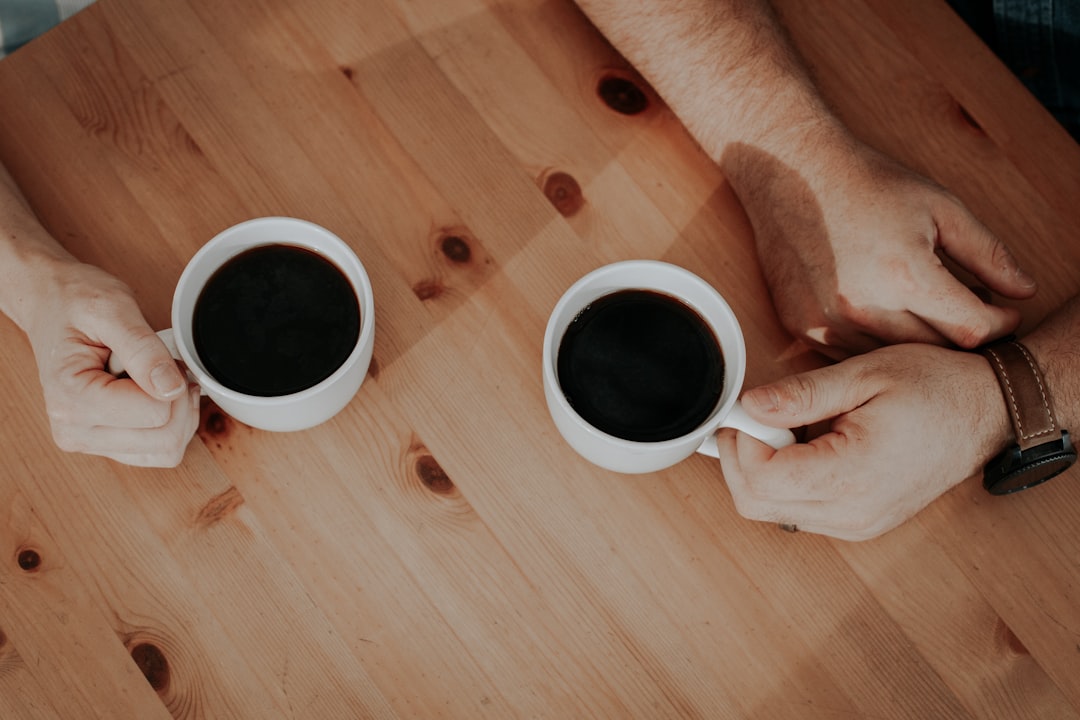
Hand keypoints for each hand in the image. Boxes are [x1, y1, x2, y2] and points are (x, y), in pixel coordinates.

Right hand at [21, 257, 199, 466]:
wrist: (50, 303)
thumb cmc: (75, 302)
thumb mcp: (113, 309)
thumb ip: (144, 350)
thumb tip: (171, 388)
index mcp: (72, 399)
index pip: (156, 414)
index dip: (173, 381)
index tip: (161, 355)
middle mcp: (75, 430)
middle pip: (165, 440)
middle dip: (180, 400)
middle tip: (163, 366)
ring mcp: (89, 441)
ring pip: (165, 452)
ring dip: (179, 415)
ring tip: (157, 379)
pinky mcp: (104, 442)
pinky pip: (157, 451)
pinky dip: (170, 424)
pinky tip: (156, 394)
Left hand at [714, 344, 1011, 540]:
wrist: (989, 412)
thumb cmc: (937, 387)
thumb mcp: (865, 375)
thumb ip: (802, 394)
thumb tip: (749, 406)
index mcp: (854, 476)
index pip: (761, 479)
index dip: (741, 441)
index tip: (747, 408)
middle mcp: (852, 514)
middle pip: (755, 504)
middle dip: (741, 457)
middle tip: (759, 416)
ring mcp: (856, 525)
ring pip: (771, 511)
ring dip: (762, 469)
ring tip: (790, 427)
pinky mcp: (858, 523)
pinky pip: (797, 511)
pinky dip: (784, 481)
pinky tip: (806, 446)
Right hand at [729, 140, 1037, 356]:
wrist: (790, 173)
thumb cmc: (867, 183)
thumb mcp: (940, 206)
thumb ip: (987, 253)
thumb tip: (1024, 290)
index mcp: (906, 275)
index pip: (972, 328)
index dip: (1000, 323)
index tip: (1006, 313)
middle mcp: (865, 307)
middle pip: (935, 350)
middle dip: (962, 335)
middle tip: (971, 312)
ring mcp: (829, 322)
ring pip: (892, 359)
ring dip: (917, 344)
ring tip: (928, 314)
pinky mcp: (803, 328)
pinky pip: (852, 356)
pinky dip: (875, 344)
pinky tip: (885, 315)